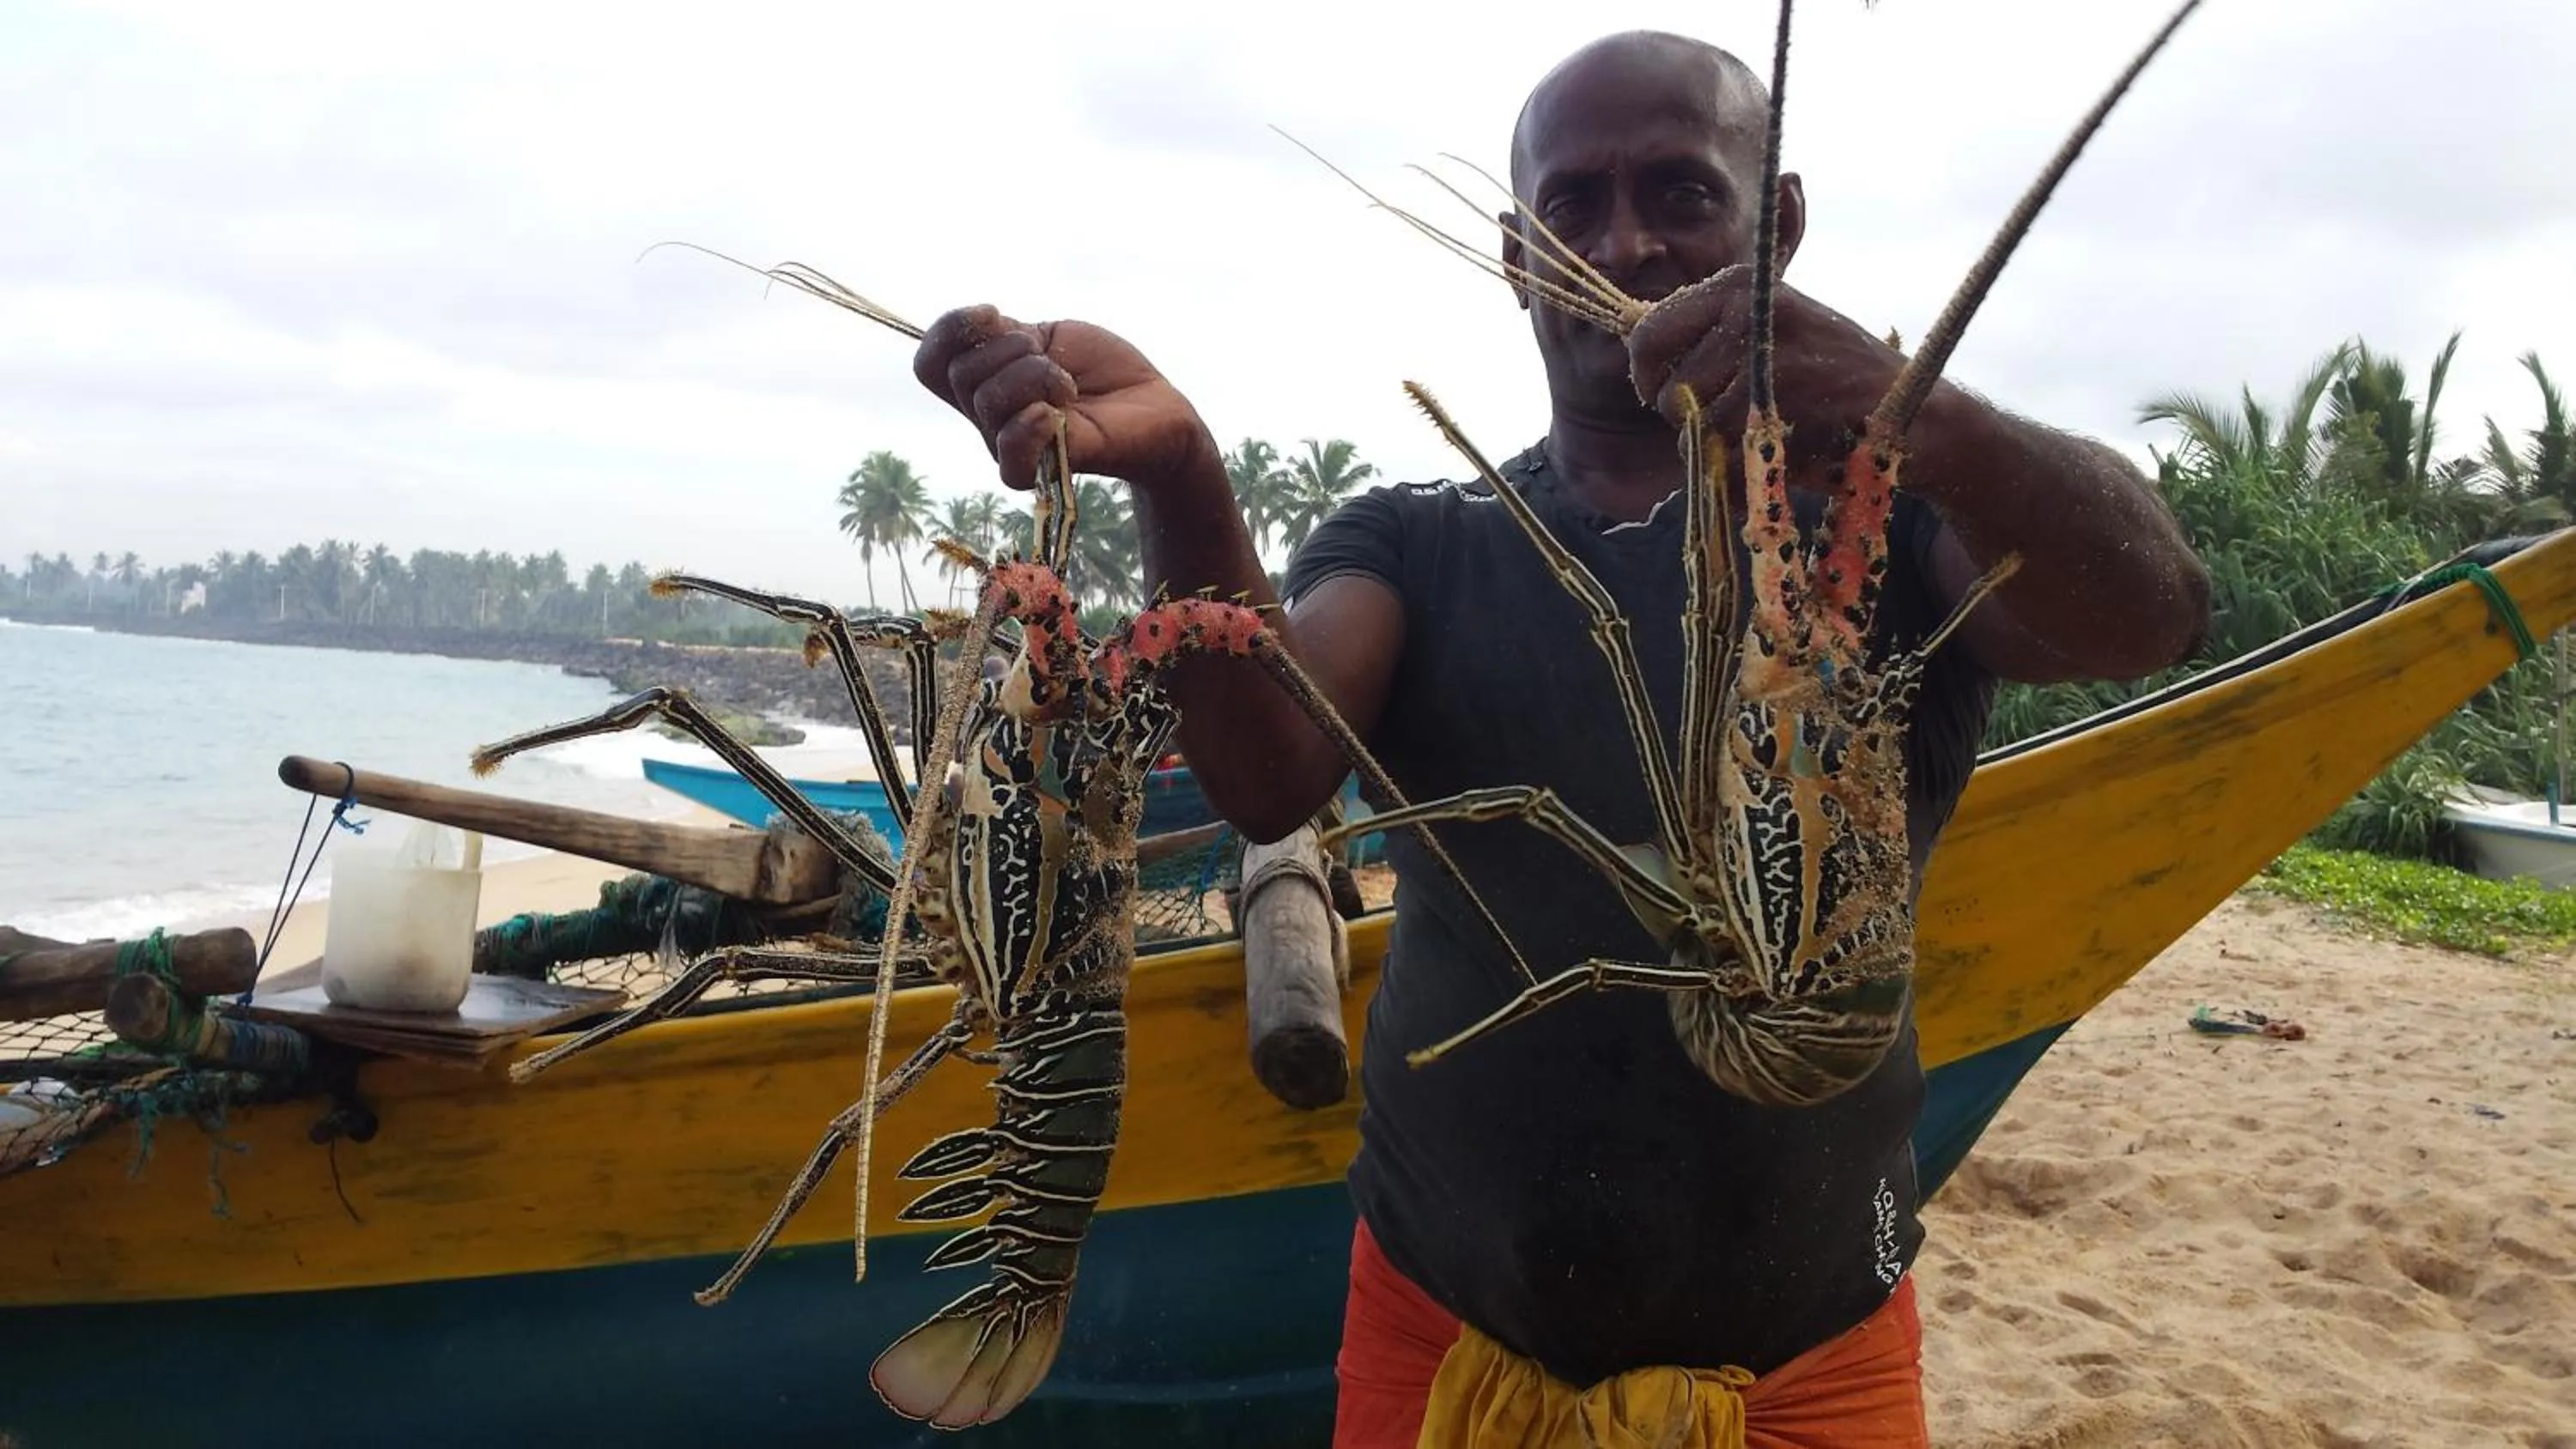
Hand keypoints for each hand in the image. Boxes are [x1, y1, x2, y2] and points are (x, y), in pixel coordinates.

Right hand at [912, 305, 1222, 495]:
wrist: (1153, 405)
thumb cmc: (1101, 370)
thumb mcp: (1047, 336)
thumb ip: (1002, 334)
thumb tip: (977, 322)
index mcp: (983, 381)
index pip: (928, 364)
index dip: (949, 331)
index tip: (994, 314)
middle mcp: (987, 418)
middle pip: (960, 375)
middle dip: (1008, 347)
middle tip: (1049, 356)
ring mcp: (1012, 444)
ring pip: (987, 400)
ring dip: (1035, 375)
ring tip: (1068, 384)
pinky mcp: (1043, 468)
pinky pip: (1011, 448)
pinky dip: (1033, 420)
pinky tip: (1061, 411)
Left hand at [1625, 265, 1909, 484]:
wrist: (1912, 411)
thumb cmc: (1830, 386)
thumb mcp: (1767, 339)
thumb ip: (1707, 339)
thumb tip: (1634, 344)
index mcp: (1738, 284)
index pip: (1647, 331)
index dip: (1649, 377)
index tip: (1673, 394)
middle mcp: (1746, 302)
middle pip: (1658, 379)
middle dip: (1678, 413)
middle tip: (1723, 420)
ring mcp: (1764, 344)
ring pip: (1686, 416)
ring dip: (1712, 442)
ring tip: (1760, 431)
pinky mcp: (1780, 389)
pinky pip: (1718, 440)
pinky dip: (1734, 461)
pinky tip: (1772, 449)